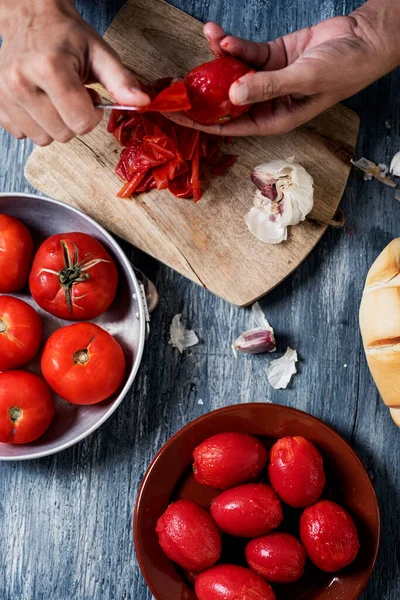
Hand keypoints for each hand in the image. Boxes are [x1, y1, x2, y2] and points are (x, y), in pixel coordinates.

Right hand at [0, 0, 149, 144]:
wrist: (29, 18)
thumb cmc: (65, 36)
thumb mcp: (99, 53)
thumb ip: (121, 81)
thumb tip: (142, 102)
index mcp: (49, 67)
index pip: (80, 122)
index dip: (92, 115)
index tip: (89, 97)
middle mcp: (21, 81)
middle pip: (63, 134)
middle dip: (73, 119)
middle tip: (71, 94)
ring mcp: (4, 94)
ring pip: (44, 139)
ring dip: (54, 124)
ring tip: (54, 97)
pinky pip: (24, 135)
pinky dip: (35, 123)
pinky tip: (38, 101)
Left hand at [169, 1, 399, 135]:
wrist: (363, 39)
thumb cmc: (343, 69)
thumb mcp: (303, 80)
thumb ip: (267, 86)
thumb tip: (232, 96)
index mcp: (274, 119)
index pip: (231, 126)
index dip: (203, 123)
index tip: (178, 116)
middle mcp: (267, 103)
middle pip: (226, 101)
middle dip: (203, 92)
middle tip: (177, 82)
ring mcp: (268, 79)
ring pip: (234, 73)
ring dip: (218, 58)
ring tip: (208, 38)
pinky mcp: (271, 57)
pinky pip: (246, 54)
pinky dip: (234, 46)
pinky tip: (222, 36)